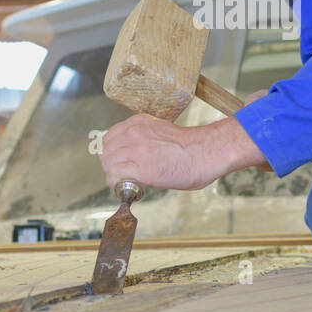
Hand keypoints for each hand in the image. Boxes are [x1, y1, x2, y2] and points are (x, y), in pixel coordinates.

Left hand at [100, 97, 272, 190]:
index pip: (110, 137)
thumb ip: (145, 138)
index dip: (111, 152)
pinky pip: (114, 177)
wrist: (206, 152)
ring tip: (124, 184)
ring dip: (113, 176)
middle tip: (121, 176)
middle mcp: (133, 133)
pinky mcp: (140, 168)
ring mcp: (135, 149)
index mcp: (139, 122)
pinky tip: (125, 189)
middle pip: (106, 151)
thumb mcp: (161, 131)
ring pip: (108, 164)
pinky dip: (116, 185)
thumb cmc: (192, 146)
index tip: (118, 162)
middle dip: (111, 165)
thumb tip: (136, 155)